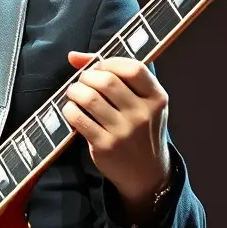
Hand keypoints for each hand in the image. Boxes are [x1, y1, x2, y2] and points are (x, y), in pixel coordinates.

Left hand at [63, 52, 170, 221]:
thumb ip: (116, 74)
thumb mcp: (143, 102)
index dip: (109, 62)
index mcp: (157, 98)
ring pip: (89, 98)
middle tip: (82, 82)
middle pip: (106, 81)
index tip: (99, 68)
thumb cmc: (142, 128)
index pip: (133, 68)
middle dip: (87, 77)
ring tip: (74, 93)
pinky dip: (70, 109)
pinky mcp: (105, 146)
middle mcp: (143, 114)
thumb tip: (73, 56)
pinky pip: (79, 119)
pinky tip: (72, 110)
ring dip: (75, 91)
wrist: (147, 172)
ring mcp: (124, 132)